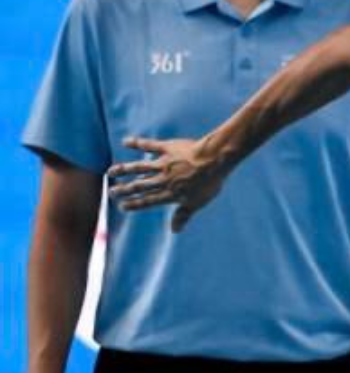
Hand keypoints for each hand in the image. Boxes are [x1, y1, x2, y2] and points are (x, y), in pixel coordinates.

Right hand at [106, 136, 228, 231]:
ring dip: (124, 169)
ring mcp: (164, 163)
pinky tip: (126, 141)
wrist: (215, 159)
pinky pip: (149, 145)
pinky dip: (137, 143)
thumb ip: (184, 215)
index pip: (148, 200)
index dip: (134, 204)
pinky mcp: (168, 148)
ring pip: (139, 167)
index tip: (122, 206)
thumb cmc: (209, 182)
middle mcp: (163, 179)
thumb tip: (175, 230)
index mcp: (170, 193)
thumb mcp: (198, 202)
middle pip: (139, 185)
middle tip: (111, 191)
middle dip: (124, 189)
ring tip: (111, 171)